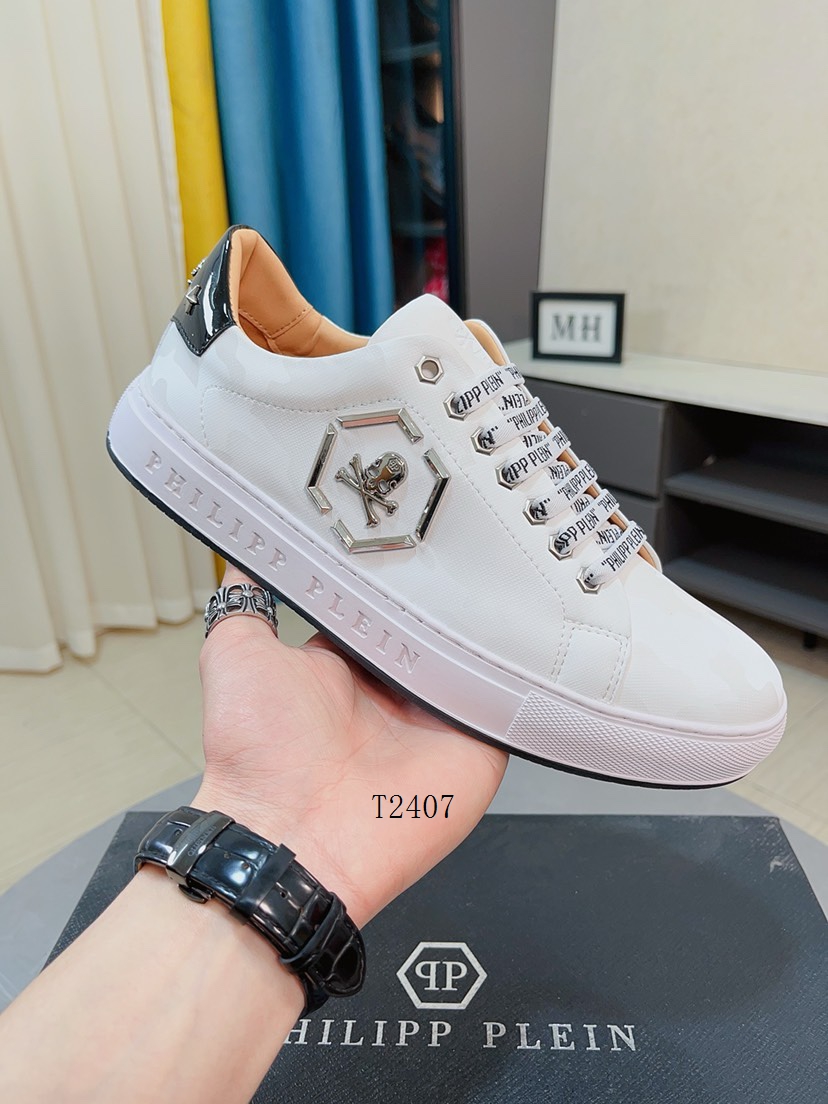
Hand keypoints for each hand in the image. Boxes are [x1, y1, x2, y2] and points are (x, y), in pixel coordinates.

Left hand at [196, 565, 507, 925]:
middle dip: (454, 587)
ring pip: (482, 656)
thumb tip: (245, 558)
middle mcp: (400, 687)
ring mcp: (443, 716)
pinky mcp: (481, 747)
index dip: (399, 568)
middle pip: (441, 624)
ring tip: (511, 569)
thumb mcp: (235, 654)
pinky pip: (514, 701)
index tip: (415, 522)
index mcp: (351, 662)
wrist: (292, 838)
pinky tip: (528, 632)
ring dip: (493, 624)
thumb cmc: (257, 754)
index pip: (388, 602)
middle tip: (470, 536)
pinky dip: (523, 673)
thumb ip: (246, 605)